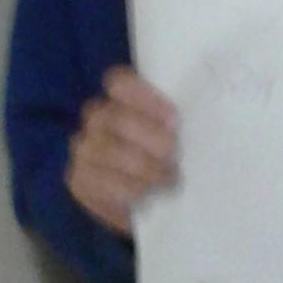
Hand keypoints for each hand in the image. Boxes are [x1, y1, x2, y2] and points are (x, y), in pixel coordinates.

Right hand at [67, 68, 178, 235]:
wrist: (142, 200)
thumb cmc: (163, 158)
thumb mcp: (173, 135)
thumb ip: (176, 123)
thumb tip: (203, 118)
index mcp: (120, 98)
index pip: (119, 82)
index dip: (146, 98)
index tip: (173, 119)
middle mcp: (97, 118)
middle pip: (117, 118)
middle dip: (151, 139)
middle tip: (174, 157)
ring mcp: (84, 149)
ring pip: (108, 151)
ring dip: (143, 168)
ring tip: (166, 180)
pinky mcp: (79, 180)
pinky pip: (98, 182)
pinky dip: (126, 190)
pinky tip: (144, 195)